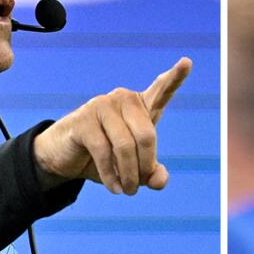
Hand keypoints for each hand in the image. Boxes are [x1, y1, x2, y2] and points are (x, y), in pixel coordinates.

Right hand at [32, 57, 190, 193]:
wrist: (66, 157)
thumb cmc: (105, 157)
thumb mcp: (133, 169)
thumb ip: (151, 174)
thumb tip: (159, 180)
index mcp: (141, 105)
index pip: (162, 90)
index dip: (176, 77)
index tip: (187, 62)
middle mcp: (124, 99)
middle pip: (146, 135)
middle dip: (145, 166)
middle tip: (138, 187)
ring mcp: (103, 106)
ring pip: (125, 146)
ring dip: (129, 175)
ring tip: (127, 191)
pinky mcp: (84, 120)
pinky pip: (103, 152)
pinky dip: (111, 175)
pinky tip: (115, 188)